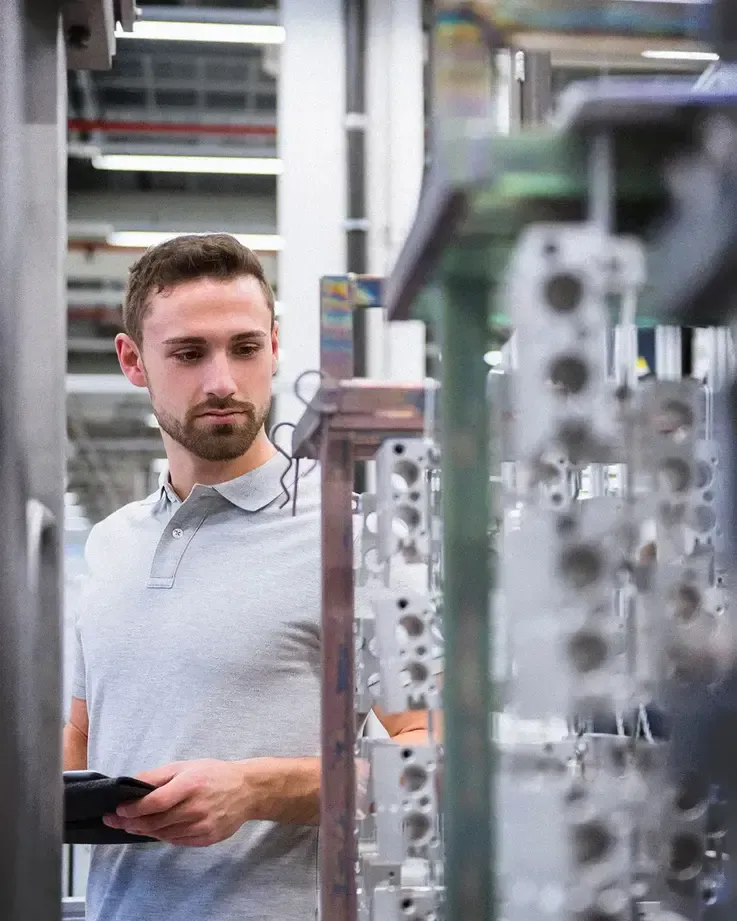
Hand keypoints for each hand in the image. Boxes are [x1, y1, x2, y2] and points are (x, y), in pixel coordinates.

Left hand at [103, 759, 251, 846]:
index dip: (133, 809)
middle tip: (115, 821)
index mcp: (190, 785)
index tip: (118, 810)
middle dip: (131, 822)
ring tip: (131, 825)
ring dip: (144, 831)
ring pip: (164, 834)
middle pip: (156, 821)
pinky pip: (177, 841)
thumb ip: (158, 776)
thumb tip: (132, 784)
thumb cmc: (213, 774)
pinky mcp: (207, 838)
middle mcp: (196, 807)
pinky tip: (155, 830)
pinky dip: (162, 836)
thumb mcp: (186, 766)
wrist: (246, 790)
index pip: (155, 802)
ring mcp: (202, 825)